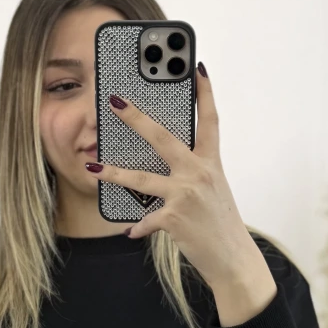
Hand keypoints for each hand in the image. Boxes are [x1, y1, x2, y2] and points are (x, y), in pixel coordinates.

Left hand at [88, 62, 269, 295]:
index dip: (204, 93)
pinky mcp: (175, 218)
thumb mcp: (212, 190)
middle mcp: (200, 173)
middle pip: (163, 137)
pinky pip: (146, 219)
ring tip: (92, 167)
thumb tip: (163, 161)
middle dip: (136, 117)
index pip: (209, 120)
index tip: (196, 68)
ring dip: (113, 173)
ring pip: (141, 178)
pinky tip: (130, 230)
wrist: (234, 260)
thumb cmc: (220, 224)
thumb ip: (192, 172)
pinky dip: (138, 226)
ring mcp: (186, 195)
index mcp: (211, 163)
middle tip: (115, 101)